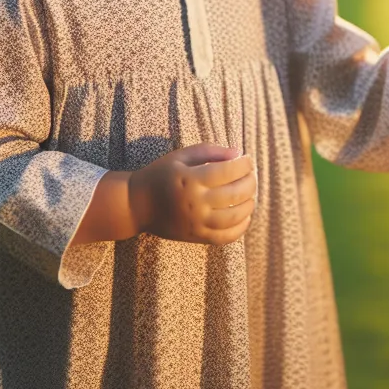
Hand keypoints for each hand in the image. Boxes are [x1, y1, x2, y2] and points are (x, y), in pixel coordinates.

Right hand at [128, 143, 255, 245]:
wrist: (136, 205)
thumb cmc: (161, 175)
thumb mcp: (181, 156)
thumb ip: (210, 151)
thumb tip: (238, 153)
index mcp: (191, 180)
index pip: (228, 171)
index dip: (244, 165)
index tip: (248, 160)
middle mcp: (195, 203)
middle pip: (235, 194)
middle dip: (250, 182)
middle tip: (252, 175)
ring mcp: (196, 223)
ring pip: (234, 217)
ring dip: (249, 204)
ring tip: (250, 194)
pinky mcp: (196, 237)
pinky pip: (225, 237)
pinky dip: (241, 228)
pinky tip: (245, 216)